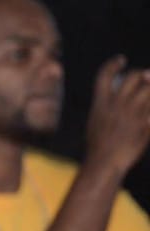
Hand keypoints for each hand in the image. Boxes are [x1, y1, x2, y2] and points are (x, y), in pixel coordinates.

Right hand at [86, 55, 149, 173]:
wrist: (105, 162)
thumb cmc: (98, 145)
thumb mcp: (95, 122)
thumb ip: (105, 107)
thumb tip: (117, 96)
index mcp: (101, 103)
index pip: (105, 75)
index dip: (113, 64)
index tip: (121, 60)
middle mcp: (117, 104)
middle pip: (134, 77)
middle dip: (142, 74)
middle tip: (146, 78)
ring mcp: (133, 113)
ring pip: (149, 90)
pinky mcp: (145, 123)